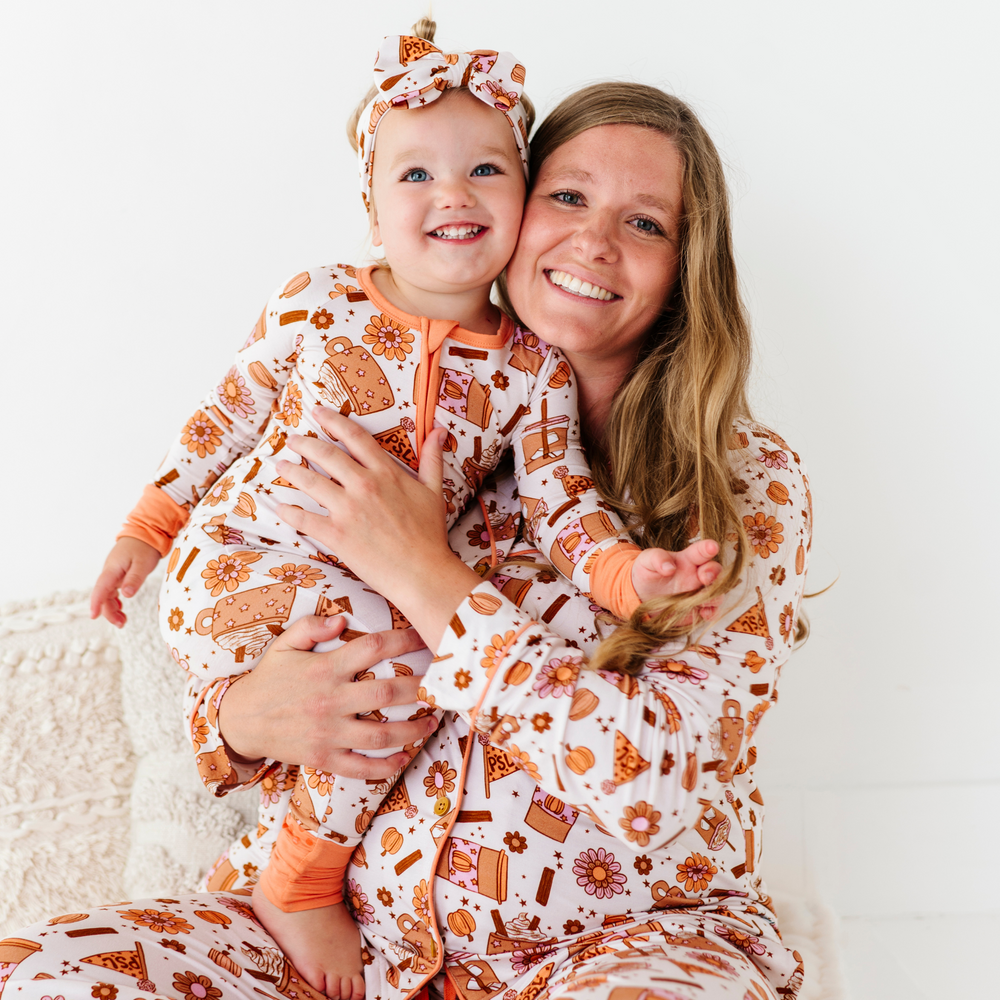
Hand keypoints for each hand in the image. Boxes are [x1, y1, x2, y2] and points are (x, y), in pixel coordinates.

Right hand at [90, 537, 160, 626]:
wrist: (146, 532)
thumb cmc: (145, 547)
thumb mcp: (143, 564)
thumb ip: (134, 579)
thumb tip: (126, 595)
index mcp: (113, 569)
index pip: (100, 589)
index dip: (96, 603)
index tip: (93, 616)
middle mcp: (110, 572)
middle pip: (103, 595)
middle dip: (109, 611)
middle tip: (121, 624)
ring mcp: (113, 573)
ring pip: (107, 594)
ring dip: (112, 608)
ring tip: (123, 621)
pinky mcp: (119, 574)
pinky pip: (113, 590)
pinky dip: (115, 600)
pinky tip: (121, 608)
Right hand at [217, 613, 439, 778]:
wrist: (240, 722)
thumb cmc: (269, 679)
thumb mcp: (284, 645)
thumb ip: (311, 627)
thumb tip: (341, 620)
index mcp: (325, 669)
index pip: (373, 648)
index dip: (404, 641)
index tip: (426, 638)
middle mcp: (330, 701)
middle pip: (386, 694)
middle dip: (420, 689)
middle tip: (442, 685)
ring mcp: (328, 733)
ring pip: (380, 735)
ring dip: (413, 730)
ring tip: (432, 722)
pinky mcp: (323, 758)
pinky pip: (360, 767)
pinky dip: (385, 766)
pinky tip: (404, 758)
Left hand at [274, 407, 480, 648]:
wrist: (422, 572)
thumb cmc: (430, 535)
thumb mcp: (434, 492)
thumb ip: (432, 459)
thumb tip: (440, 432)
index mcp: (387, 473)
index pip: (355, 437)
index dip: (334, 421)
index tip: (318, 412)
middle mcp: (364, 485)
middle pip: (327, 455)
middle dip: (305, 443)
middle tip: (291, 438)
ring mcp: (348, 510)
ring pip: (311, 482)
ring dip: (292, 471)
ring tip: (280, 464)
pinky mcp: (337, 535)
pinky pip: (305, 519)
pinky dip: (289, 513)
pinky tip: (279, 507)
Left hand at [632, 539, 721, 616]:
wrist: (642, 597)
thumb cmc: (647, 574)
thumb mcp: (646, 561)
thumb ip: (657, 558)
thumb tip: (669, 567)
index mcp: (687, 559)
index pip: (701, 551)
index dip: (708, 547)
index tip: (713, 546)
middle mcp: (697, 574)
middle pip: (715, 571)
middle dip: (714, 573)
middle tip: (704, 577)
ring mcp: (700, 592)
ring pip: (718, 592)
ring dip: (714, 595)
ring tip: (701, 598)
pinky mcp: (699, 609)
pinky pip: (712, 611)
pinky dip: (712, 613)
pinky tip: (703, 613)